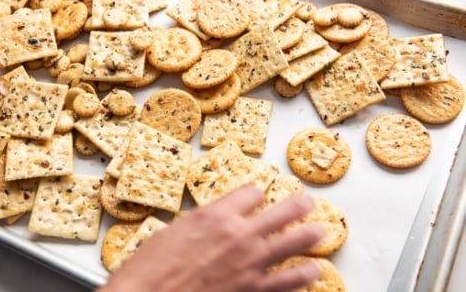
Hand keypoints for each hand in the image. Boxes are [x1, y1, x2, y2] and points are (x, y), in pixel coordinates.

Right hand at [101, 185, 323, 291]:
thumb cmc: (153, 267)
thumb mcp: (176, 231)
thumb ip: (204, 223)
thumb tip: (216, 222)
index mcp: (217, 215)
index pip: (251, 192)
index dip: (256, 192)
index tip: (258, 195)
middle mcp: (239, 234)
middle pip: (281, 211)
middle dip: (297, 204)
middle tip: (307, 202)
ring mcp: (251, 263)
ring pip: (294, 242)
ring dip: (310, 235)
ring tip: (320, 232)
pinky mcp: (254, 289)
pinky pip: (290, 280)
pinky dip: (304, 275)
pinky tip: (313, 271)